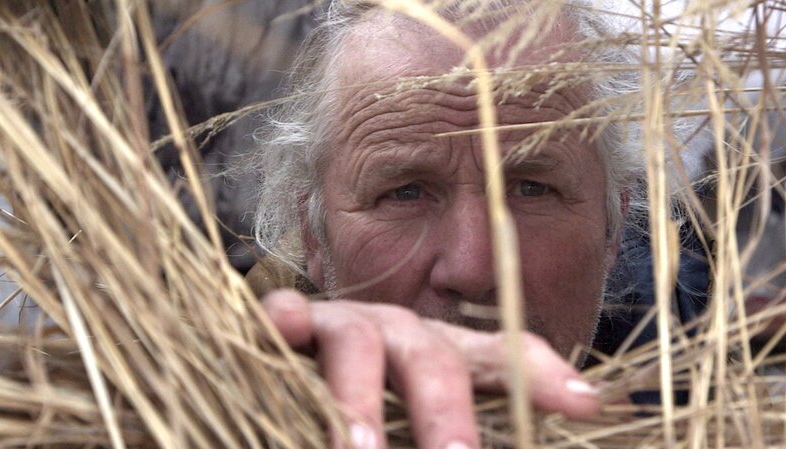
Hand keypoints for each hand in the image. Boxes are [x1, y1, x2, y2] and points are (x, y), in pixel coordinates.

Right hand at [262, 289, 599, 448]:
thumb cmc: (370, 401)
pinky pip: (286, 312)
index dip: (540, 376)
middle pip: (435, 359)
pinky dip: (283, 320)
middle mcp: (400, 333)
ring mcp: (345, 321)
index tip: (584, 404)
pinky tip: (280, 326)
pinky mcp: (290, 318)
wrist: (303, 353)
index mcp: (442, 354)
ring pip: (360, 344)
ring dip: (360, 402)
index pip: (501, 358)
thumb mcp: (417, 421)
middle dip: (445, 415)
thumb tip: (492, 441)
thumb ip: (446, 435)